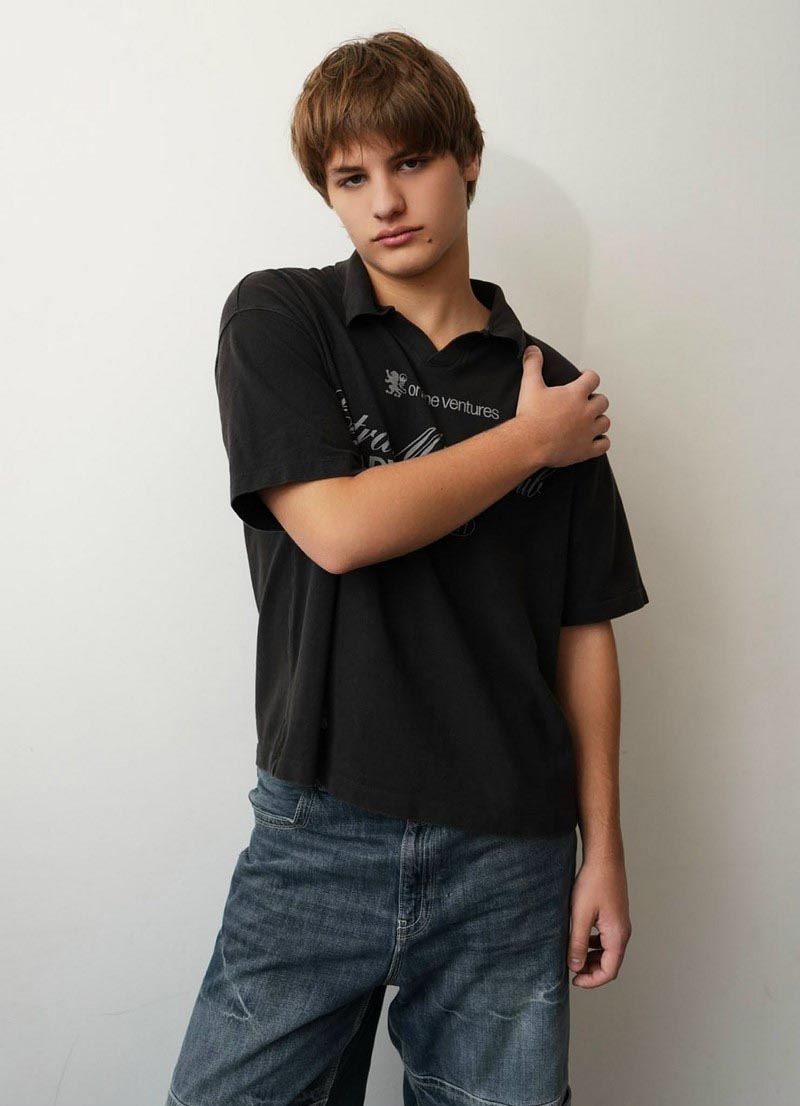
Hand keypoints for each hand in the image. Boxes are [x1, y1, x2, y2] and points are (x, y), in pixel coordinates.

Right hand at [515, 345, 611, 468]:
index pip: (593, 378)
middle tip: (585, 402)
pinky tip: (595, 441)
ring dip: (599, 420)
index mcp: (576, 394)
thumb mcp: (530, 385)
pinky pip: (604, 445)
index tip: (585, 378)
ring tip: (590, 421)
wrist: (529, 443)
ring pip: (605, 422)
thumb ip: (533, 365)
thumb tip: (533, 349)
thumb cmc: (531, 417)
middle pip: (603, 401)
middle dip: (595, 400)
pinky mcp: (586, 449)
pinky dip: (601, 442)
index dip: (589, 376)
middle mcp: (586, 411)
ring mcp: (588, 431)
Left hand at [567, 854, 631, 987]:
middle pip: (610, 963)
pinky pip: (606, 938)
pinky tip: (581, 938)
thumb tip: (575, 967)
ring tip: (574, 956)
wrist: (604, 858)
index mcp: (617, 936)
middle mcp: (622, 932)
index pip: (609, 971)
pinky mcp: (614, 915)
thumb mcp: (580, 915)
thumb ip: (578, 943)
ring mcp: (620, 924)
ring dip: (592, 958)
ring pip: (608, 951)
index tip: (574, 980)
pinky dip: (594, 945)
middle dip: (591, 971)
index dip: (591, 981)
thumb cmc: (594, 883)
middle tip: (571, 969)